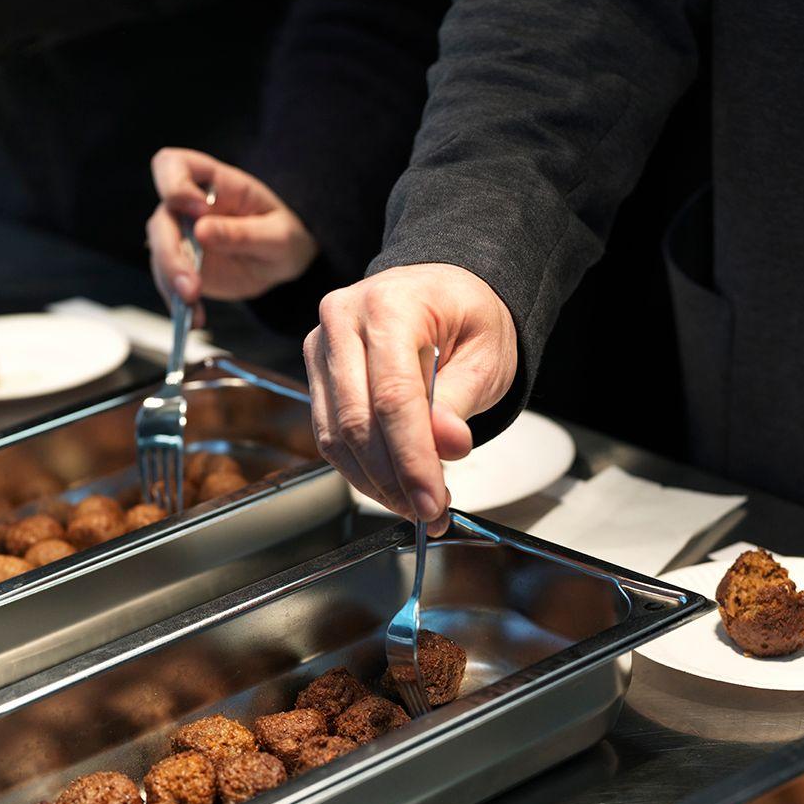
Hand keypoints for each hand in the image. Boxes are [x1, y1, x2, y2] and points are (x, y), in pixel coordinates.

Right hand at [147, 148, 319, 323]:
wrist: (284, 260)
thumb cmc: (284, 235)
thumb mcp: (277, 235)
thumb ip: (243, 232)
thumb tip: (201, 231)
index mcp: (213, 182)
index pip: (173, 165)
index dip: (174, 184)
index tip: (197, 209)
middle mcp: (189, 207)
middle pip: (161, 220)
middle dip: (170, 254)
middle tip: (192, 287)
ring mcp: (183, 237)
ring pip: (159, 255)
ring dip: (171, 283)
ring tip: (193, 308)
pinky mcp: (184, 267)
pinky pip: (170, 283)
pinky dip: (178, 303)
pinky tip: (195, 319)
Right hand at [304, 263, 517, 534]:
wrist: (441, 290)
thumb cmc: (465, 314)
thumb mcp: (485, 354)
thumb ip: (459, 400)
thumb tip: (446, 447)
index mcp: (389, 305)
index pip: (393, 398)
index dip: (413, 460)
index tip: (433, 503)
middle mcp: (342, 321)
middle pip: (357, 423)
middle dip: (394, 481)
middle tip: (430, 513)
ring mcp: (322, 347)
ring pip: (337, 437)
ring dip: (376, 483)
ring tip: (416, 505)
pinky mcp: (317, 374)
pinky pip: (330, 435)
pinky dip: (361, 471)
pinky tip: (393, 486)